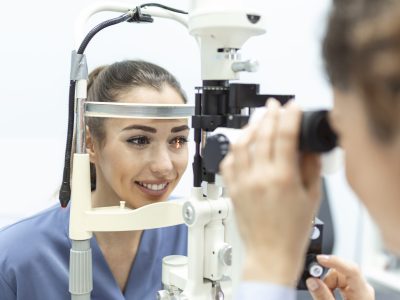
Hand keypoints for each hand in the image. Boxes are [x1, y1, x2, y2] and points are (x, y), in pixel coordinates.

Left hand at [220, 99, 321, 286]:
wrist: (270, 253)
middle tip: (274, 105)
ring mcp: (242, 182)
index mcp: (282, 178)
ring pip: (241, 144)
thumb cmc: (291, 231)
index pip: (285, 135)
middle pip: (262, 135)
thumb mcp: (312, 198)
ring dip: (250, 127)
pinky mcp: (232, 189)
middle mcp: (259, 177)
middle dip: (269, 114)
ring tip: (258, 118)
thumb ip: (311, 168)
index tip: (293, 106)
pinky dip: (234, 148)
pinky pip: (228, 162)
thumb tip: (309, 147)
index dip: (290, 116)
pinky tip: (241, 143)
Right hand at [306, 255, 374, 299]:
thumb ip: (322, 296)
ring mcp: (359, 290)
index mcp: (363, 294)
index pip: (351, 269)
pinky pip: (339, 282)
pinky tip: (329, 296)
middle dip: (326, 279)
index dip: (335, 261)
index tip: (319, 259)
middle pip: (340, 272)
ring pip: (337, 276)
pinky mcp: (354, 292)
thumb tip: (312, 281)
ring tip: (325, 297)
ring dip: (327, 284)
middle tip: (318, 290)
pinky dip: (330, 287)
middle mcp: (363, 289)